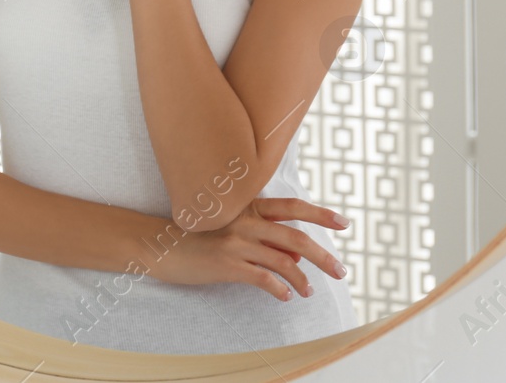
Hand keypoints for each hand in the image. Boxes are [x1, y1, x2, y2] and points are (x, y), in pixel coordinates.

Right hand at [144, 197, 348, 300]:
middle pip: (295, 237)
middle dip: (323, 256)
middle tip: (341, 272)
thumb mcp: (232, 230)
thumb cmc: (199, 238)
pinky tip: (285, 297)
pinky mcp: (226, 263)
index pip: (291, 207)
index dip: (320, 213)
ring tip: (310, 292)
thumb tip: (297, 260)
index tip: (344, 223)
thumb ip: (264, 239)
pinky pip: (263, 278)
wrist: (161, 246)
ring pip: (283, 260)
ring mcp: (235, 241)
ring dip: (303, 280)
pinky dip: (280, 289)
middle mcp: (244, 220)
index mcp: (248, 207)